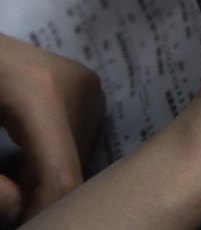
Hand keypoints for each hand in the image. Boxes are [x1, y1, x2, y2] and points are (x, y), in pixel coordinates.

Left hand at [0, 34, 104, 224]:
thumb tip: (20, 211)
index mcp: (39, 90)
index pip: (60, 172)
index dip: (46, 210)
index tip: (28, 224)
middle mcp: (78, 84)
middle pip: (71, 164)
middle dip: (42, 195)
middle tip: (13, 203)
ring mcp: (87, 83)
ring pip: (77, 155)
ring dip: (47, 178)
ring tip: (13, 180)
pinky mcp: (88, 85)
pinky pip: (77, 138)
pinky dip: (52, 160)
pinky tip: (26, 162)